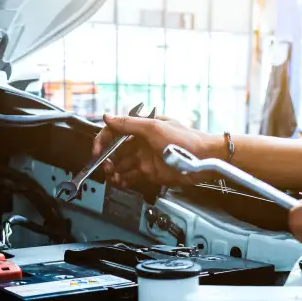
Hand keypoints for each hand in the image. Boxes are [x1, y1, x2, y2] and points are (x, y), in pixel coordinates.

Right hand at [91, 114, 209, 187]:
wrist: (204, 159)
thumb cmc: (185, 140)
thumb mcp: (154, 128)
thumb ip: (129, 124)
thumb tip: (108, 117)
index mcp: (142, 128)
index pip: (115, 132)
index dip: (103, 140)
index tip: (97, 151)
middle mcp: (142, 143)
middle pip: (116, 151)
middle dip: (107, 159)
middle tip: (105, 167)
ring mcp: (146, 159)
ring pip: (123, 165)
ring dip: (114, 171)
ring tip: (112, 176)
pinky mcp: (151, 173)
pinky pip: (132, 177)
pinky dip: (123, 180)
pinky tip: (119, 182)